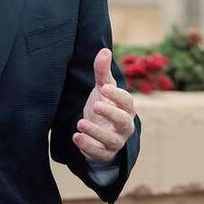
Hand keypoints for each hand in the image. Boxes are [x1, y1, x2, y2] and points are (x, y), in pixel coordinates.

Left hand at [73, 48, 135, 162]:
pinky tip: (76, 137)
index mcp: (126, 108)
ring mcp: (116, 141)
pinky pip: (100, 154)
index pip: (127, 101)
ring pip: (112, 140)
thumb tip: (104, 50)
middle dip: (111, 114)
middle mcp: (125, 126)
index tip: (104, 88)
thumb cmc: (104, 106)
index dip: (117, 95)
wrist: (98, 132)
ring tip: (80, 123)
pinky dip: (88, 147)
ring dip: (96, 132)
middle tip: (95, 105)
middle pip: (124, 121)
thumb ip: (102, 71)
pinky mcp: (105, 153)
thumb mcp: (102, 88)